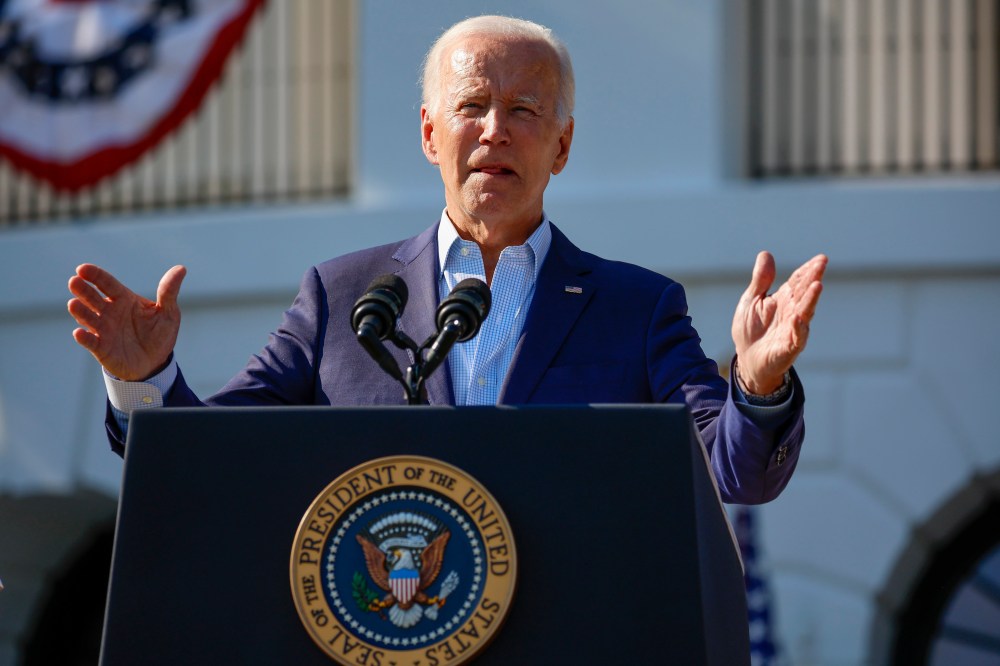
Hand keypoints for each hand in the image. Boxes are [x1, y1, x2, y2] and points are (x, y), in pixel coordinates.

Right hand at [68, 264, 186, 380]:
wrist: (155, 363)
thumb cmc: (160, 334)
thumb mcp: (168, 312)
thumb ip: (169, 291)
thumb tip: (181, 268)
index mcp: (124, 299)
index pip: (107, 283)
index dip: (95, 275)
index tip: (82, 268)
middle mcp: (109, 312)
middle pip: (92, 297)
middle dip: (83, 290)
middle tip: (74, 281)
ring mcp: (103, 329)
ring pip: (88, 317)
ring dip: (80, 311)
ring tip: (73, 304)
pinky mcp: (101, 348)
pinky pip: (90, 342)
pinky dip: (84, 338)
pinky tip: (79, 333)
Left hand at [731, 252, 826, 393]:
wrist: (747, 359)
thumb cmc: (751, 329)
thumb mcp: (752, 300)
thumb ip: (761, 280)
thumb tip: (766, 254)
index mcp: (784, 299)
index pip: (798, 281)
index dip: (808, 269)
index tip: (820, 258)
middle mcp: (792, 312)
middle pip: (804, 292)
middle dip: (813, 277)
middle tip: (822, 263)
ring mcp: (793, 329)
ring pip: (805, 312)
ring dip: (811, 300)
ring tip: (817, 285)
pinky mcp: (789, 347)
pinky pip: (796, 337)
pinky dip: (798, 328)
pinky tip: (799, 318)